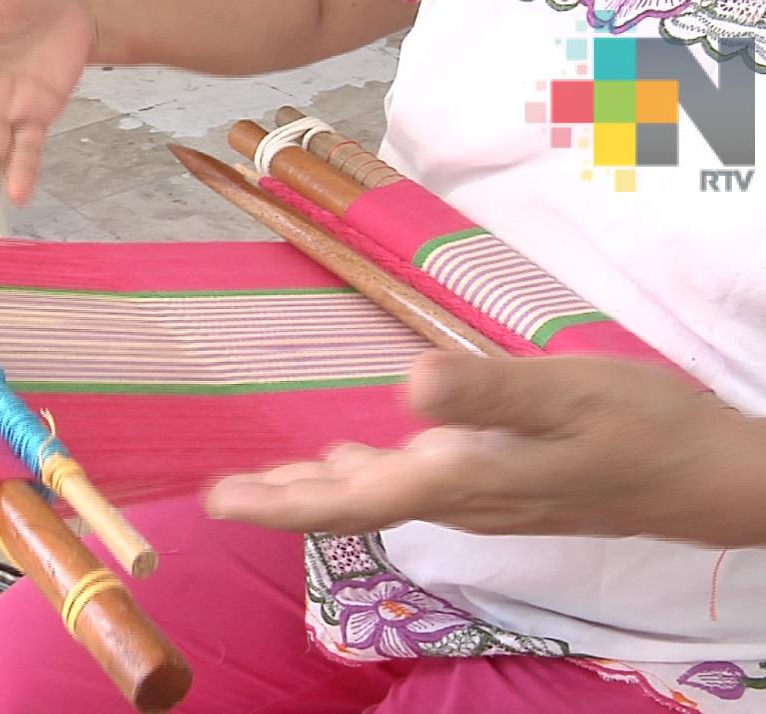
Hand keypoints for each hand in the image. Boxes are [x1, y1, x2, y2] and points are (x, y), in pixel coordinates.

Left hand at [204, 351, 765, 547]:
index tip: (222, 499)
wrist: (705, 478)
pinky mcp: (497, 487)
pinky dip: (364, 475)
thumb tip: (408, 385)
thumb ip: (490, 394)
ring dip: (316, 490)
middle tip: (219, 494)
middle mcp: (460, 498)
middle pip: (353, 507)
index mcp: (464, 479)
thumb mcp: (570, 393)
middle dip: (283, 501)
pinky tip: (346, 457)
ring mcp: (479, 498)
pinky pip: (409, 487)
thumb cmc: (641, 426)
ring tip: (262, 479)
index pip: (354, 501)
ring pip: (377, 499)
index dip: (284, 502)